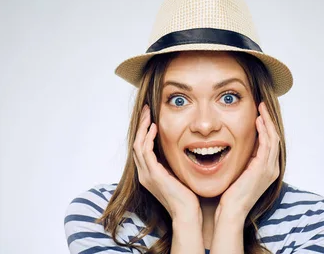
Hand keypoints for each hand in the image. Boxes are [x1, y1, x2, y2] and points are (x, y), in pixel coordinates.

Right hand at [133, 104, 201, 221]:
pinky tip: (154, 128)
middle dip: (140, 125)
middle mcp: (144, 174)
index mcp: (149, 174)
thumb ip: (172, 162)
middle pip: (136, 143)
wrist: (187, 213)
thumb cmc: (187, 196)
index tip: (150, 117)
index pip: (141, 148)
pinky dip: (148, 138)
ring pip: (138, 145)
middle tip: (146, 110)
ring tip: (148, 114)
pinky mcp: (153, 175)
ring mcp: (146, 175)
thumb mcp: (177, 174)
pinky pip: (145, 152)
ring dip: (142, 128)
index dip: (143, 131)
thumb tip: (179, 147)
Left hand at [216, 102, 280, 221]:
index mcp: (268, 170)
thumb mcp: (241, 172)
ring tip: (261, 109)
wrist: (231, 210)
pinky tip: (258, 121)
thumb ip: (245, 159)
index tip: (260, 114)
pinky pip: (267, 144)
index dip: (267, 127)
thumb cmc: (231, 194)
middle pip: (275, 138)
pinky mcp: (263, 168)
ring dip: (267, 122)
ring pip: (274, 138)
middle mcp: (273, 169)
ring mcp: (270, 169)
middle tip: (262, 106)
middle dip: (269, 120)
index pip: (271, 143)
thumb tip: (240, 143)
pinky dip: (264, 131)